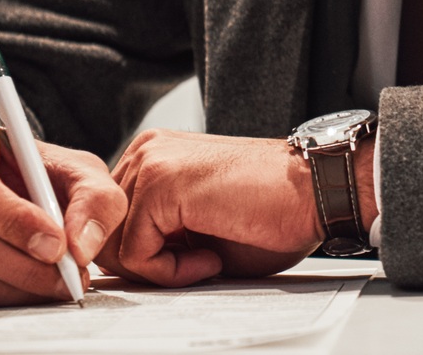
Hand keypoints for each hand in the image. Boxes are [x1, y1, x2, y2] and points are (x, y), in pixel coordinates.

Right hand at [0, 112, 126, 305]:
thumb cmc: (31, 172)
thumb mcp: (74, 168)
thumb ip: (94, 197)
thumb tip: (81, 244)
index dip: (14, 221)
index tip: (57, 246)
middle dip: (23, 267)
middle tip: (68, 279)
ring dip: (11, 290)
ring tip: (53, 286)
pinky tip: (21, 290)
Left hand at [102, 129, 375, 286]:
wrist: (316, 192)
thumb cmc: (271, 212)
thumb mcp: (196, 228)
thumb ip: (155, 237)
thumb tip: (115, 269)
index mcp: (154, 157)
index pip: (112, 223)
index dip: (144, 258)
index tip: (189, 261)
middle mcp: (147, 152)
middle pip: (106, 235)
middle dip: (147, 265)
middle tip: (198, 264)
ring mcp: (151, 162)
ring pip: (114, 246)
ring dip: (160, 269)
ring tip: (206, 259)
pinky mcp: (161, 183)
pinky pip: (135, 253)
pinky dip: (170, 271)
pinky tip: (209, 257)